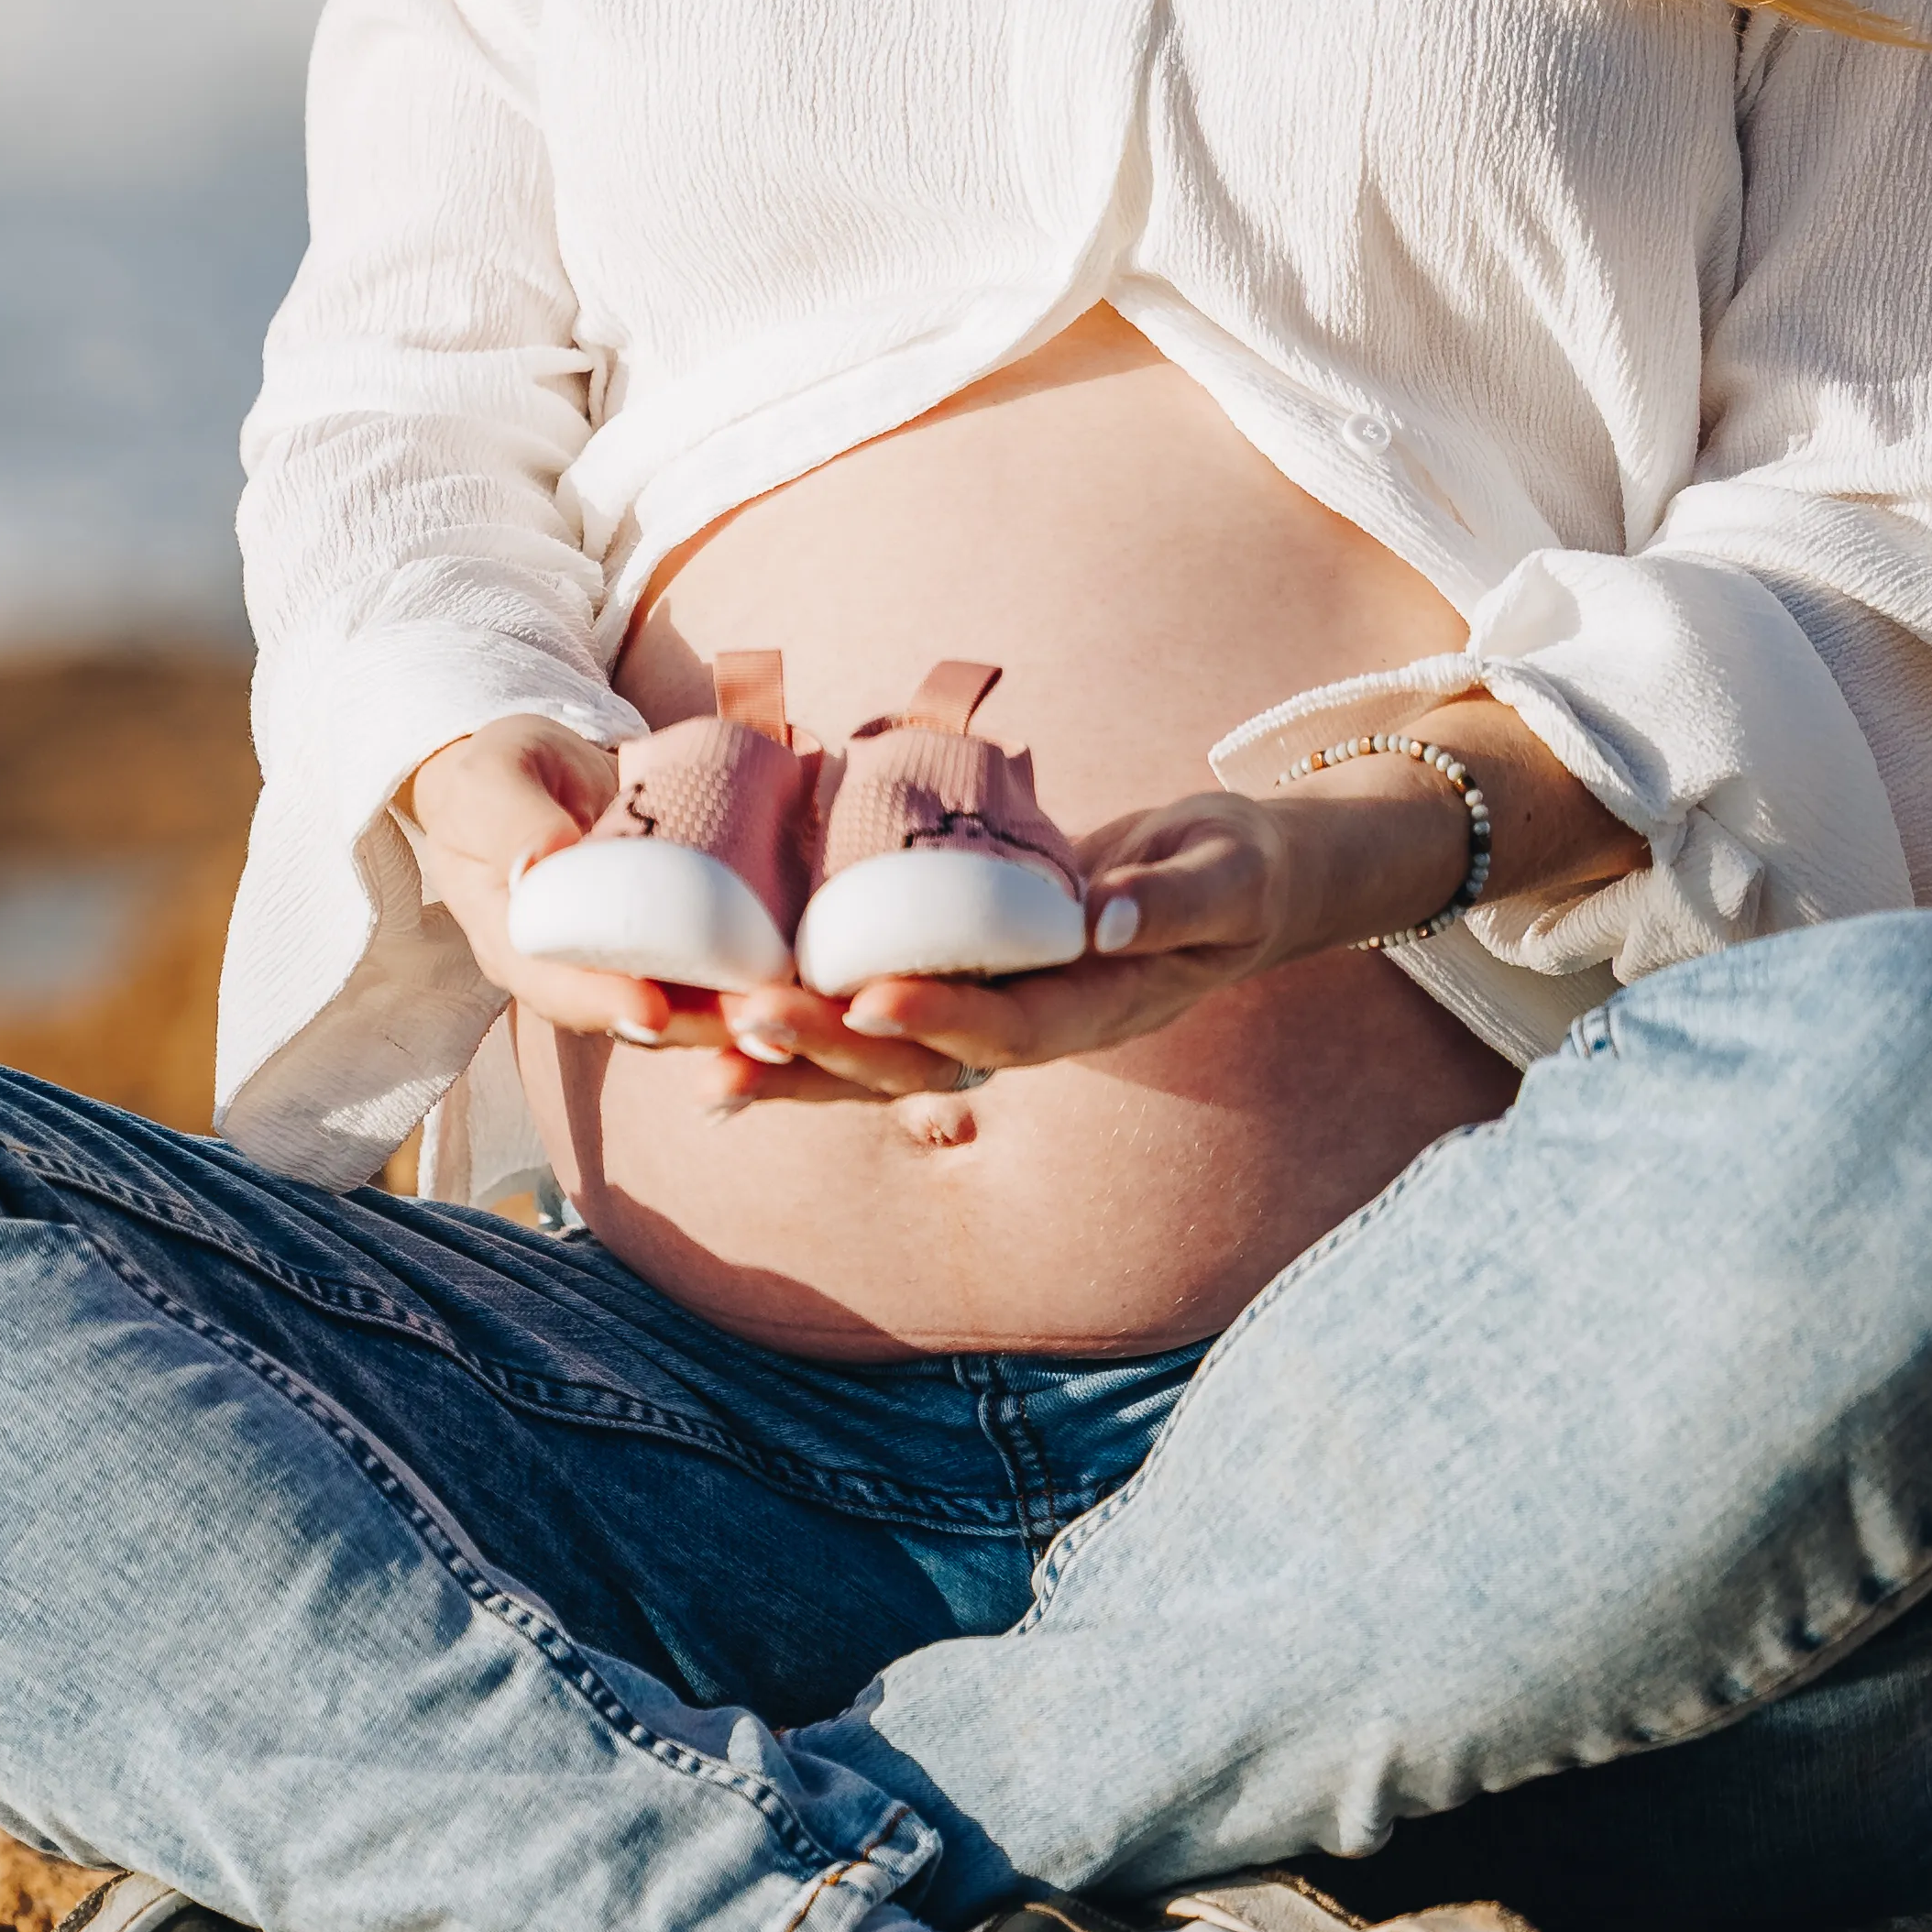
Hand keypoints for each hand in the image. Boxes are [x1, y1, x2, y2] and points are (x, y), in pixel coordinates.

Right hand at [396, 713, 803, 1066]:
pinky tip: (805, 980)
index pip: (558, 989)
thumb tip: (537, 864)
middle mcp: (575, 969)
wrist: (536, 769)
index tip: (653, 1011)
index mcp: (516, 944)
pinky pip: (710, 970)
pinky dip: (753, 979)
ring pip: (683, 1005)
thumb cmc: (500, 775)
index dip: (605, 1004)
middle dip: (696, 1027)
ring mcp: (627, 959)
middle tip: (753, 1024)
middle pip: (634, 1014)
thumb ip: (512, 819)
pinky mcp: (671, 940)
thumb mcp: (493, 783)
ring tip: (792, 1013)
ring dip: (736, 1016)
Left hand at [706, 753, 1517, 1101]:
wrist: (1230, 881)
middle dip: (829, 1050)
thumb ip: (1169, 901)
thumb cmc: (1235, 870)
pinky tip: (716, 1028)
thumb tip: (1101, 922)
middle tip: (741, 1022)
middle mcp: (1029, 1026)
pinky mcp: (956, 976)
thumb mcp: (1225, 875)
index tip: (869, 1000)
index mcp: (1097, 1012)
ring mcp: (988, 1007)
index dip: (940, 1020)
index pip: (1011, 1030)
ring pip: (876, 1052)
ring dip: (790, 1054)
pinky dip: (800, 1025)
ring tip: (696, 1044)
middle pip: (918, 1061)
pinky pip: (870, 1012)